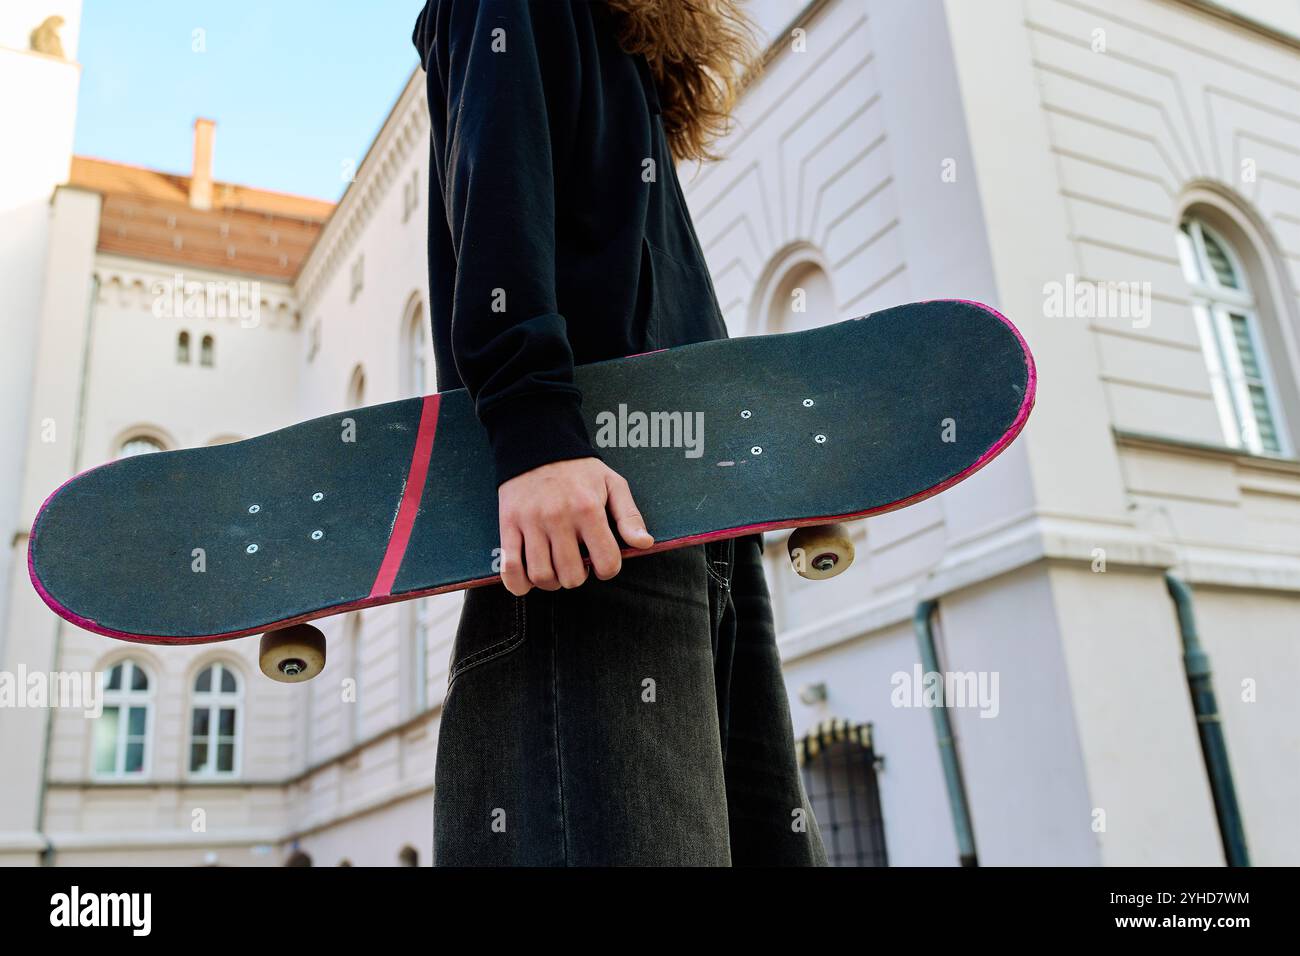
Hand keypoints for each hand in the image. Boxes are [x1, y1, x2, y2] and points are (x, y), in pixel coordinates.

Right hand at [497, 457, 653, 595]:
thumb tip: (644, 544)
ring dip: (551, 581)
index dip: (607, 569)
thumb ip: (630, 516)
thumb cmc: (579, 469)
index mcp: (588, 510)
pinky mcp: (508, 524)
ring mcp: (531, 522)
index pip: (606, 563)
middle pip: (571, 575)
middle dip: (578, 577)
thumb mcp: (613, 484)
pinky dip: (518, 584)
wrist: (537, 443)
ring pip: (541, 576)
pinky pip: (509, 566)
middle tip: (577, 565)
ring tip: (555, 568)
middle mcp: (559, 518)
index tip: (601, 562)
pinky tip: (527, 582)